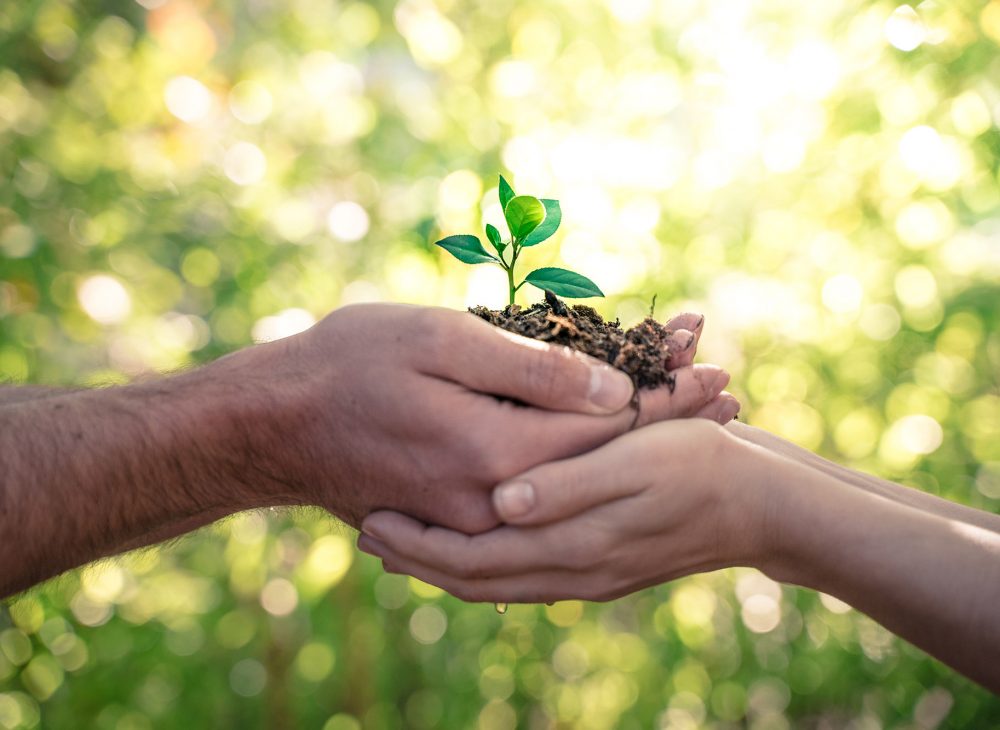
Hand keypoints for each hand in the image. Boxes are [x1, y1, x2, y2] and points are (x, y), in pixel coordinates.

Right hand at [217, 304, 734, 532]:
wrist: (276, 425)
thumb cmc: (350, 363)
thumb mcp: (437, 339)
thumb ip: (529, 370)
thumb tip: (612, 391)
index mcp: (495, 451)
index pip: (609, 430)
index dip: (668, 396)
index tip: (718, 368)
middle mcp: (497, 500)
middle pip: (606, 462)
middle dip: (669, 420)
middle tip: (726, 385)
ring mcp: (478, 518)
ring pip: (578, 481)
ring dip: (636, 442)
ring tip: (689, 410)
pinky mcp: (462, 518)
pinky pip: (541, 494)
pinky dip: (585, 462)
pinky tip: (613, 438)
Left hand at [357, 418, 765, 601]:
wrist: (763, 505)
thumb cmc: (702, 469)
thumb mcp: (636, 462)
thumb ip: (567, 487)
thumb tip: (501, 504)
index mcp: (575, 546)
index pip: (475, 558)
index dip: (419, 544)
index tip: (372, 520)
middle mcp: (573, 573)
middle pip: (476, 579)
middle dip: (419, 559)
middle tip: (368, 532)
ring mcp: (587, 574)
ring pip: (497, 581)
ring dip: (445, 563)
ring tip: (403, 541)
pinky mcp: (600, 564)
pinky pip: (523, 573)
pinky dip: (484, 560)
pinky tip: (473, 538)